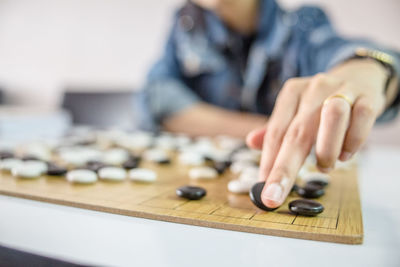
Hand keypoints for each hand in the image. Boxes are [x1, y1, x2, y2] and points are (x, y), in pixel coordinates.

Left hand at [246, 59, 392, 208]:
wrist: (359, 76)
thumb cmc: (322, 102)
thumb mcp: (296, 110)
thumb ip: (276, 129)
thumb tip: (251, 142)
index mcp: (292, 93)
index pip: (276, 132)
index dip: (267, 162)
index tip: (262, 189)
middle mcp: (314, 89)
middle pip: (296, 132)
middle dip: (283, 169)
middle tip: (274, 196)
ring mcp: (342, 90)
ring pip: (332, 118)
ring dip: (326, 150)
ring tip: (325, 166)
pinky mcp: (367, 97)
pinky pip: (362, 119)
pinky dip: (352, 142)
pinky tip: (345, 154)